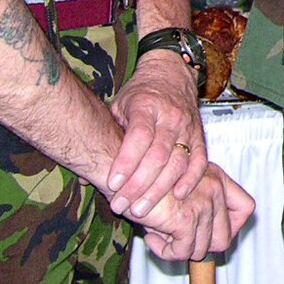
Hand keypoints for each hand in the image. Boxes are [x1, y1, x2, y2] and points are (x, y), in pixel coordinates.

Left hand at [106, 51, 210, 219]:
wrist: (173, 73)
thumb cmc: (141, 93)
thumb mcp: (119, 106)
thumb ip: (107, 136)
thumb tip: (84, 172)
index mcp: (146, 106)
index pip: (138, 137)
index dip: (126, 163)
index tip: (112, 184)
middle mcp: (170, 117)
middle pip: (157, 156)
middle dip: (138, 185)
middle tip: (121, 205)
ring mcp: (188, 128)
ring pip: (177, 163)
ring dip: (159, 190)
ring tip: (140, 210)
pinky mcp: (200, 137)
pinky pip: (199, 163)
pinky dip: (190, 181)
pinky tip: (177, 196)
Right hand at [135, 162, 256, 262]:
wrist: (121, 171)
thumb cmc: (143, 178)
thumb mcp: (177, 189)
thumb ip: (196, 208)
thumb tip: (202, 244)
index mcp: (216, 178)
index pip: (246, 208)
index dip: (233, 227)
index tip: (208, 233)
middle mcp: (214, 188)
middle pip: (224, 238)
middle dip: (200, 247)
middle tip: (176, 241)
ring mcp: (203, 202)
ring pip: (202, 250)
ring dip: (179, 250)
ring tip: (159, 236)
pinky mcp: (186, 217)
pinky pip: (183, 252)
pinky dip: (166, 252)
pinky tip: (150, 237)